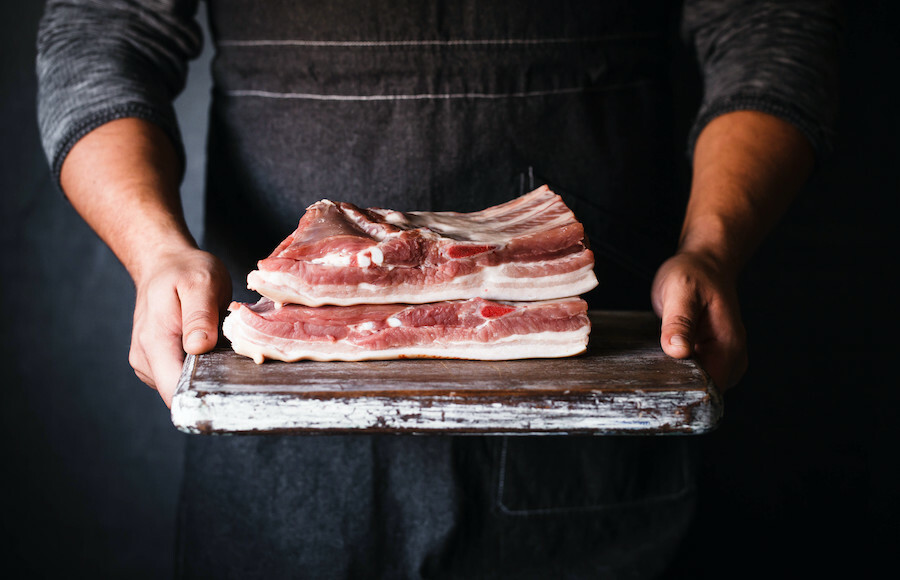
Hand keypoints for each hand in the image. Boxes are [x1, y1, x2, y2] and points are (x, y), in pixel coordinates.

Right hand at [128, 248, 231, 406]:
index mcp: (155, 342)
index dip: (204, 397)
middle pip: (181, 393)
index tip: (231, 390)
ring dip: (206, 373)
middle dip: (211, 384)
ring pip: (183, 386)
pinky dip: (199, 367)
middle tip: (233, 359)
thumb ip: (200, 316)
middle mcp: (145, 360)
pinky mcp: (156, 363)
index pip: (175, 392)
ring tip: (219, 347)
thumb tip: (199, 348)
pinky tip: (209, 349)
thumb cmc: (184, 270)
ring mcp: (148, 364)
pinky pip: (181, 375)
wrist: (163, 264)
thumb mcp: (201, 284)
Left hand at [651, 251, 747, 390]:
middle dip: (677, 387)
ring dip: (676, 379)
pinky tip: (661, 360)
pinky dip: (678, 371)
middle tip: (648, 377)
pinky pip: (695, 374)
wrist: (705, 265)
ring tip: (653, 365)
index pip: (710, 389)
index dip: (684, 392)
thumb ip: (679, 322)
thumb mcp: (681, 293)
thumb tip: (677, 351)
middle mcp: (732, 357)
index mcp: (728, 346)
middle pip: (704, 391)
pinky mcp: (713, 357)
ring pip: (699, 385)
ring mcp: (724, 358)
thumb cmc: (694, 275)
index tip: (658, 387)